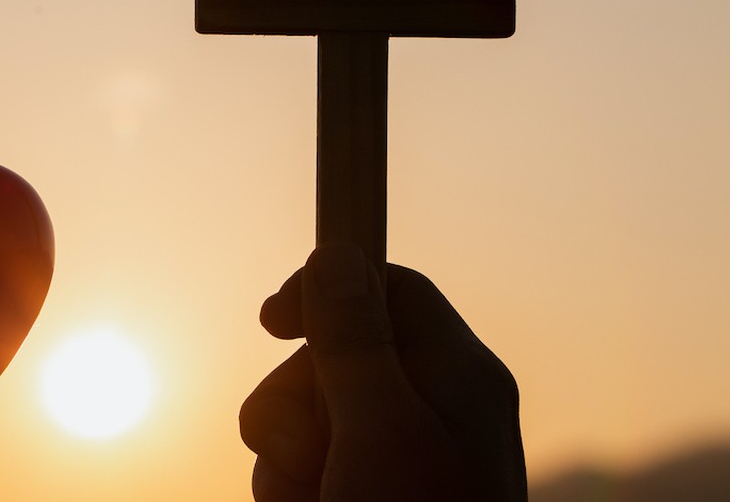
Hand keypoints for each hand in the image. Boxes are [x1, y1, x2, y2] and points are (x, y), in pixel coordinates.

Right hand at [239, 244, 525, 500]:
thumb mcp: (379, 428)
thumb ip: (354, 340)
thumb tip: (337, 252)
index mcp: (457, 374)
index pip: (389, 287)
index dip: (326, 289)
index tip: (271, 321)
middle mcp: (431, 406)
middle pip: (332, 353)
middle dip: (293, 400)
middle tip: (309, 451)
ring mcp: (398, 451)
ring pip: (304, 412)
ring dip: (284, 454)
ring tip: (312, 495)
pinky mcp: (367, 486)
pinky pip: (302, 460)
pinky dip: (291, 486)